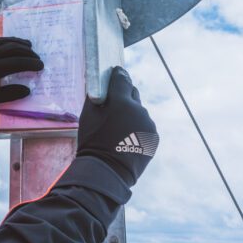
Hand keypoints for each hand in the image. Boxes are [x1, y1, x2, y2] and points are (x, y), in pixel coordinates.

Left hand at [0, 37, 43, 125]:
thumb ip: (8, 94)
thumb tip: (27, 90)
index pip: (16, 63)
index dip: (30, 64)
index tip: (40, 67)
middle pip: (12, 49)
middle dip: (28, 53)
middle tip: (38, 59)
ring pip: (4, 42)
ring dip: (19, 43)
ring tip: (30, 47)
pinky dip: (7, 40)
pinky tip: (13, 43)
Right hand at [76, 66, 158, 186]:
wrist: (107, 171)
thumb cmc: (92, 141)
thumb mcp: (88, 115)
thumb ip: (96, 96)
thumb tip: (100, 85)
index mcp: (121, 101)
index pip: (122, 78)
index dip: (117, 74)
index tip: (114, 72)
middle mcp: (139, 110)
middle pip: (132, 93)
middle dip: (124, 95)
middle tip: (113, 104)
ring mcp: (148, 123)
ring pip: (139, 111)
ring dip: (131, 113)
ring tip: (118, 127)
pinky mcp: (154, 136)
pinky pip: (144, 125)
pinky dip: (137, 128)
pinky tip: (126, 138)